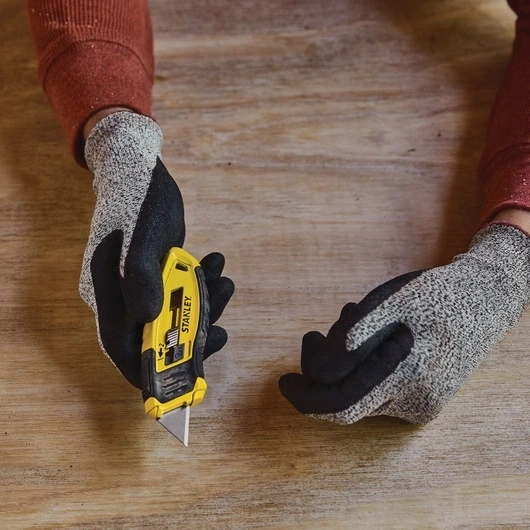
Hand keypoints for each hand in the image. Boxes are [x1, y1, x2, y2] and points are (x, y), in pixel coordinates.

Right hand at [79, 112, 233, 387]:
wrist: (143, 169)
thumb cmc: (140, 199)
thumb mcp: (145, 236)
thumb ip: (143, 277)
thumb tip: (150, 319)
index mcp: (109, 294)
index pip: (126, 349)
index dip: (155, 371)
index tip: (191, 375)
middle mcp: (122, 297)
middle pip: (159, 334)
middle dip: (195, 329)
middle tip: (223, 319)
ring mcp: (141, 286)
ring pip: (177, 313)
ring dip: (206, 302)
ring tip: (226, 280)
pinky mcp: (158, 274)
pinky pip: (182, 291)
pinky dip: (203, 283)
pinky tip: (218, 264)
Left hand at [279, 224, 529, 423]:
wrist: (487, 300)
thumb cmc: (437, 294)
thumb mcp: (395, 298)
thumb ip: (362, 326)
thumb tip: (329, 348)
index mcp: (407, 375)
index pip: (340, 404)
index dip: (305, 397)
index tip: (283, 381)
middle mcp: (415, 400)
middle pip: (346, 404)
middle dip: (319, 379)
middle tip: (310, 338)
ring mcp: (422, 405)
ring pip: (362, 398)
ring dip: (342, 368)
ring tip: (348, 323)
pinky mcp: (425, 401)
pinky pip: (379, 394)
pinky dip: (362, 371)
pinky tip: (366, 339)